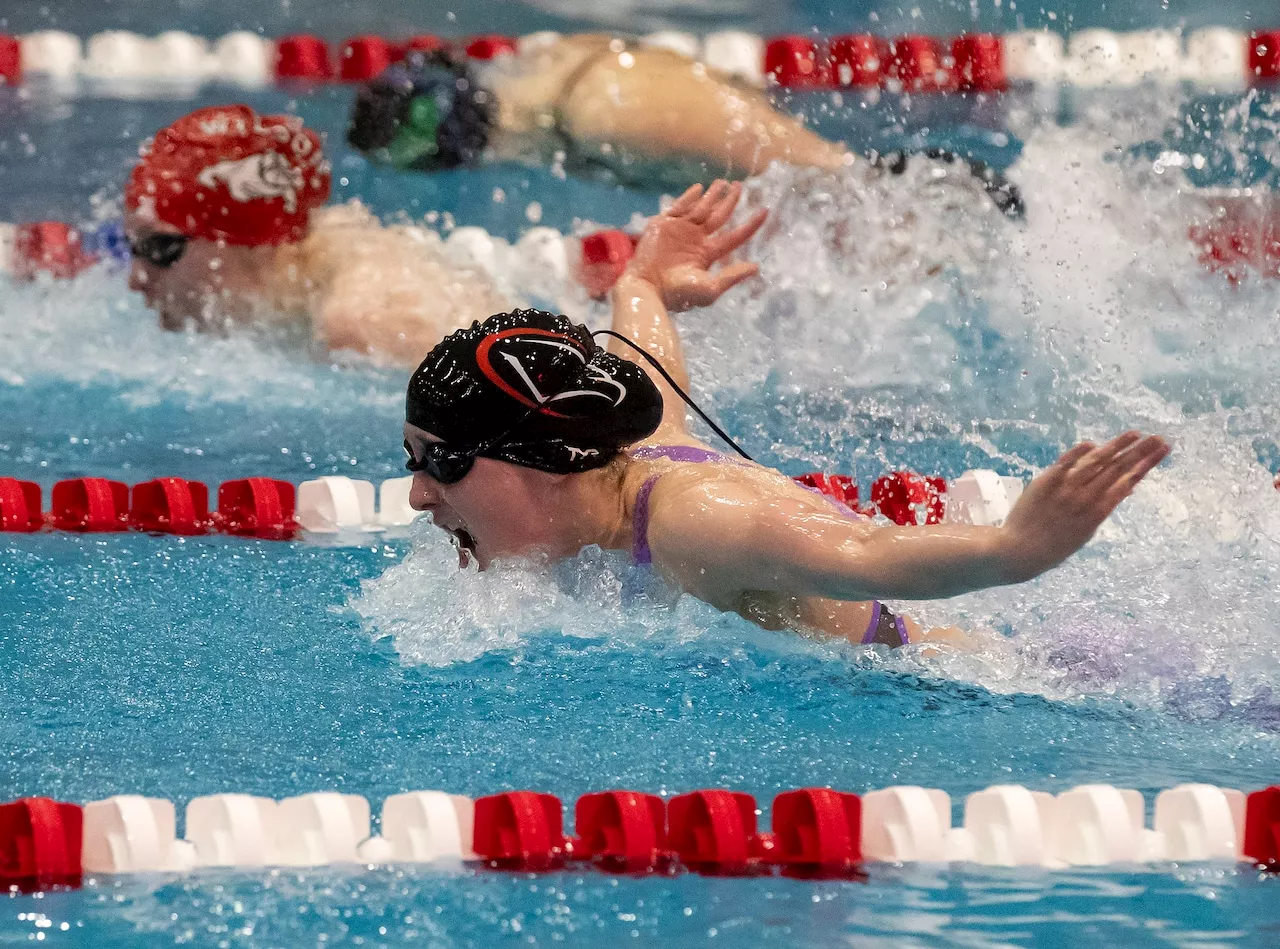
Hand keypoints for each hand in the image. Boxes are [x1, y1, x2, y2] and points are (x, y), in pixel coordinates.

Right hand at [625, 180, 767, 311]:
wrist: (647, 287)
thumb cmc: (678, 292)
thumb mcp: (709, 289)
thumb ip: (731, 276)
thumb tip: (756, 267)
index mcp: (708, 253)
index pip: (734, 236)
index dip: (751, 224)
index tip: (765, 210)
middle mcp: (696, 239)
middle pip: (718, 216)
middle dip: (729, 201)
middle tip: (739, 186)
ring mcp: (680, 230)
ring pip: (701, 208)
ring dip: (713, 195)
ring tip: (723, 183)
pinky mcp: (663, 224)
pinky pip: (679, 206)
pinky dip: (689, 197)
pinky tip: (700, 189)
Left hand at [999, 432, 1170, 581]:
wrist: (1019, 550)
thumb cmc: (1055, 545)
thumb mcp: (1087, 531)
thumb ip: (1104, 507)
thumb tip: (1127, 486)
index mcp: (1098, 513)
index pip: (1128, 482)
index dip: (1146, 465)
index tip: (1162, 451)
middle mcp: (1084, 498)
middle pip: (1117, 469)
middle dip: (1140, 452)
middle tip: (1159, 438)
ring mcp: (1065, 489)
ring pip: (1095, 462)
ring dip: (1116, 446)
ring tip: (1136, 434)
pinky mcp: (1045, 482)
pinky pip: (1064, 464)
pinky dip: (1078, 453)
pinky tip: (1094, 444)